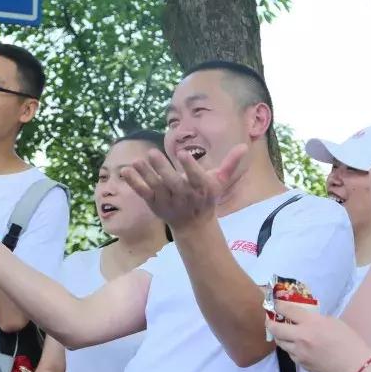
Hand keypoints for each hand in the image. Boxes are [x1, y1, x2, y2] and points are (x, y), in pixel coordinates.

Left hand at [120, 145, 245, 229]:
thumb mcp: (220, 182)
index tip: (182, 154)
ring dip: (145, 174)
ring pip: (156, 187)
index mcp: (201, 189)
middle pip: (173, 183)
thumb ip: (230, 163)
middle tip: (152, 153)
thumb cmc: (207, 198)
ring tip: (136, 160)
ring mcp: (168, 201)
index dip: (189, 166)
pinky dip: (134, 183)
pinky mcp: (155, 204)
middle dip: (162, 170)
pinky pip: (143, 193)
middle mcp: (185, 196)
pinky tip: (125, 171)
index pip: (196, 177)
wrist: (194, 226)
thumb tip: (244, 145)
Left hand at [266, 301, 370, 371]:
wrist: (354, 365)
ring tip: (283, 333)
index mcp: (310, 323)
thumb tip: (302, 318)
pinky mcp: (301, 364)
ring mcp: (299, 352)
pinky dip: (291, 348)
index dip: (278, 306)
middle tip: (270, 320)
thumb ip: (314, 319)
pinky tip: (297, 346)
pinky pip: (291, 354)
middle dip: (270, 322)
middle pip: (275, 328)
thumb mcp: (332, 321)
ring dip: (280, 336)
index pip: (287, 310)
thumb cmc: (348, 340)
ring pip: (281, 343)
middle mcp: (301, 337)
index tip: (275, 304)